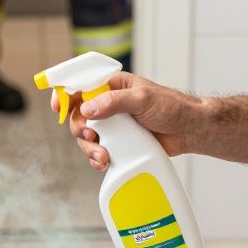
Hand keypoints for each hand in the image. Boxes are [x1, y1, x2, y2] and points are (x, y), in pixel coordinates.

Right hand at [49, 72, 205, 170]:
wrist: (190, 130)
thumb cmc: (172, 107)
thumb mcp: (142, 99)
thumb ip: (114, 102)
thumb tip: (87, 109)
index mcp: (112, 85)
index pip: (81, 84)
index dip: (65, 94)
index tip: (57, 106)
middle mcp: (109, 104)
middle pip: (78, 115)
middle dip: (79, 128)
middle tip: (90, 136)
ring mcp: (113, 125)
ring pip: (86, 136)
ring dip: (88, 147)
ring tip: (102, 155)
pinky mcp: (119, 143)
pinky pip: (98, 150)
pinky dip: (97, 158)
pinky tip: (104, 163)